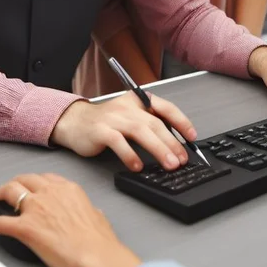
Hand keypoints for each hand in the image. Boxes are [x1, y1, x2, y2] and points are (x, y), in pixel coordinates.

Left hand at [0, 174, 139, 266]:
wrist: (95, 256)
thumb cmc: (99, 241)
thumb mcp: (98, 217)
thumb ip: (90, 211)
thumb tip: (92, 213)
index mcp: (69, 190)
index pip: (46, 178)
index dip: (36, 181)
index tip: (33, 185)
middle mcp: (50, 194)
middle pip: (26, 179)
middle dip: (16, 182)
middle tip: (10, 188)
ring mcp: (36, 209)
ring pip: (10, 191)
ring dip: (1, 193)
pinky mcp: (25, 228)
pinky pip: (2, 222)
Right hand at [51, 93, 196, 171]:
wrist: (74, 122)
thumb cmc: (107, 122)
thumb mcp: (131, 117)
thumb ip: (150, 125)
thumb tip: (175, 145)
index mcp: (139, 100)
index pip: (165, 108)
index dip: (181, 122)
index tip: (192, 137)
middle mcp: (128, 106)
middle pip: (155, 123)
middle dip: (172, 142)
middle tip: (182, 159)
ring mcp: (114, 117)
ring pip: (140, 131)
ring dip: (158, 149)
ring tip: (169, 164)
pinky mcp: (100, 131)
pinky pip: (118, 142)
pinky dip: (129, 154)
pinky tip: (138, 166)